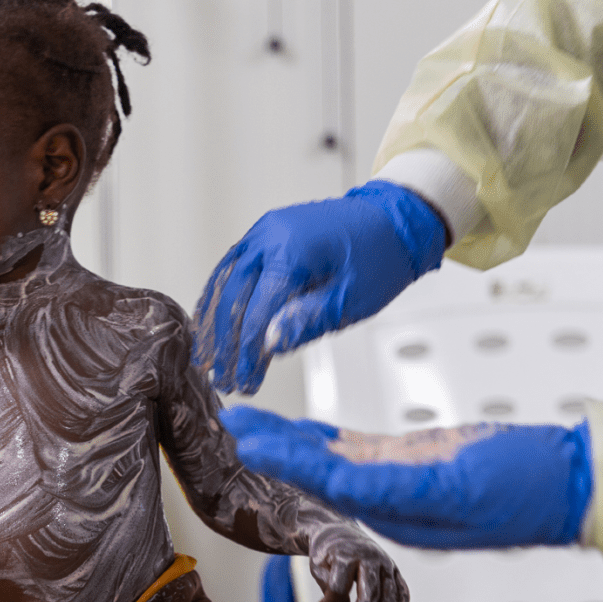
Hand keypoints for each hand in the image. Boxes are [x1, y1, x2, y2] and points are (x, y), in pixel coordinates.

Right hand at [192, 181, 446, 393]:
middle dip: (226, 345)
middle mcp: (269, 236)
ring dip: (215, 326)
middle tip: (224, 378)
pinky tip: (211, 325)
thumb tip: (270, 344)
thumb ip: (307, 321)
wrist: (393, 220)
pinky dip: (220, 300)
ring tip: (209, 360)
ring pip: (225, 284)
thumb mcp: (351, 299)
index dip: (247, 352)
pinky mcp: (262, 237)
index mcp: (292, 250)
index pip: (257, 311)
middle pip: (233, 298)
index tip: (244, 380)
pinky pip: (231, 270)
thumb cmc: (379, 257)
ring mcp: (262, 233)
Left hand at [223, 405, 592, 548]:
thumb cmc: (524, 487)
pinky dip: (320, 439)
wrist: (570, 483)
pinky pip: (352, 450)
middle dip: (271, 446)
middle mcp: (385, 500)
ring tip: (246, 419)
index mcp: (391, 509)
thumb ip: (394, 484)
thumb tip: (337, 483)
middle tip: (229, 422)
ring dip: (286, 440)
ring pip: (327, 458)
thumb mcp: (452, 484)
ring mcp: (395, 481)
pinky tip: (294, 430)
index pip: (322, 482)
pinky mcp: (408, 463)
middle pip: (314, 471)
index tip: (245, 438)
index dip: (282, 458)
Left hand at [306, 523, 408, 601]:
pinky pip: (402, 593)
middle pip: (371, 596)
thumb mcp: (318, 567)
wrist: (339, 530)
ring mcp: (386, 564)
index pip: (341, 586)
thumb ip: (329, 589)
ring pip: (389, 598)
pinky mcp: (394, 569)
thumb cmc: (326, 553)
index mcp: (347, 555)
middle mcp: (370, 559)